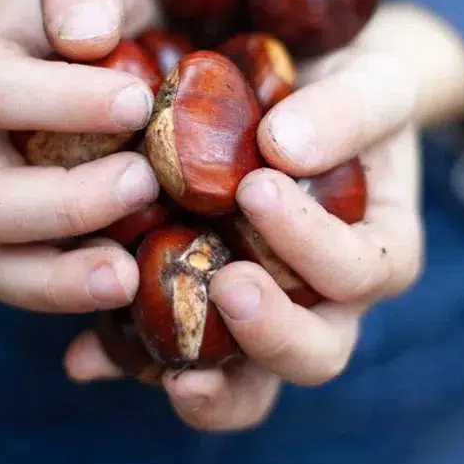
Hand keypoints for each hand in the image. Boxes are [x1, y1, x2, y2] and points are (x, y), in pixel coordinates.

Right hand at [0, 0, 166, 312]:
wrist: (118, 63)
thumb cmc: (112, 15)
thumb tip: (85, 36)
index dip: (62, 102)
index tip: (138, 102)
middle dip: (66, 202)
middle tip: (146, 182)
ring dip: (63, 277)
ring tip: (129, 271)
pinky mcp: (32, 256)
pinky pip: (36, 295)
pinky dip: (78, 302)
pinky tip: (134, 290)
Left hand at [65, 4, 463, 430]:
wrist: (300, 79)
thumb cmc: (347, 82)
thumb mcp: (371, 78)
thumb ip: (347, 109)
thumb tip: (284, 147)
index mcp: (379, 251)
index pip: (361, 271)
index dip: (314, 245)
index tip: (257, 187)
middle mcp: (325, 301)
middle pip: (316, 353)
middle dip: (273, 333)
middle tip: (229, 284)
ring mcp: (259, 315)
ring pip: (248, 385)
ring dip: (210, 382)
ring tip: (170, 368)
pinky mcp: (195, 311)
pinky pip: (167, 357)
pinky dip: (127, 360)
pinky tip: (84, 355)